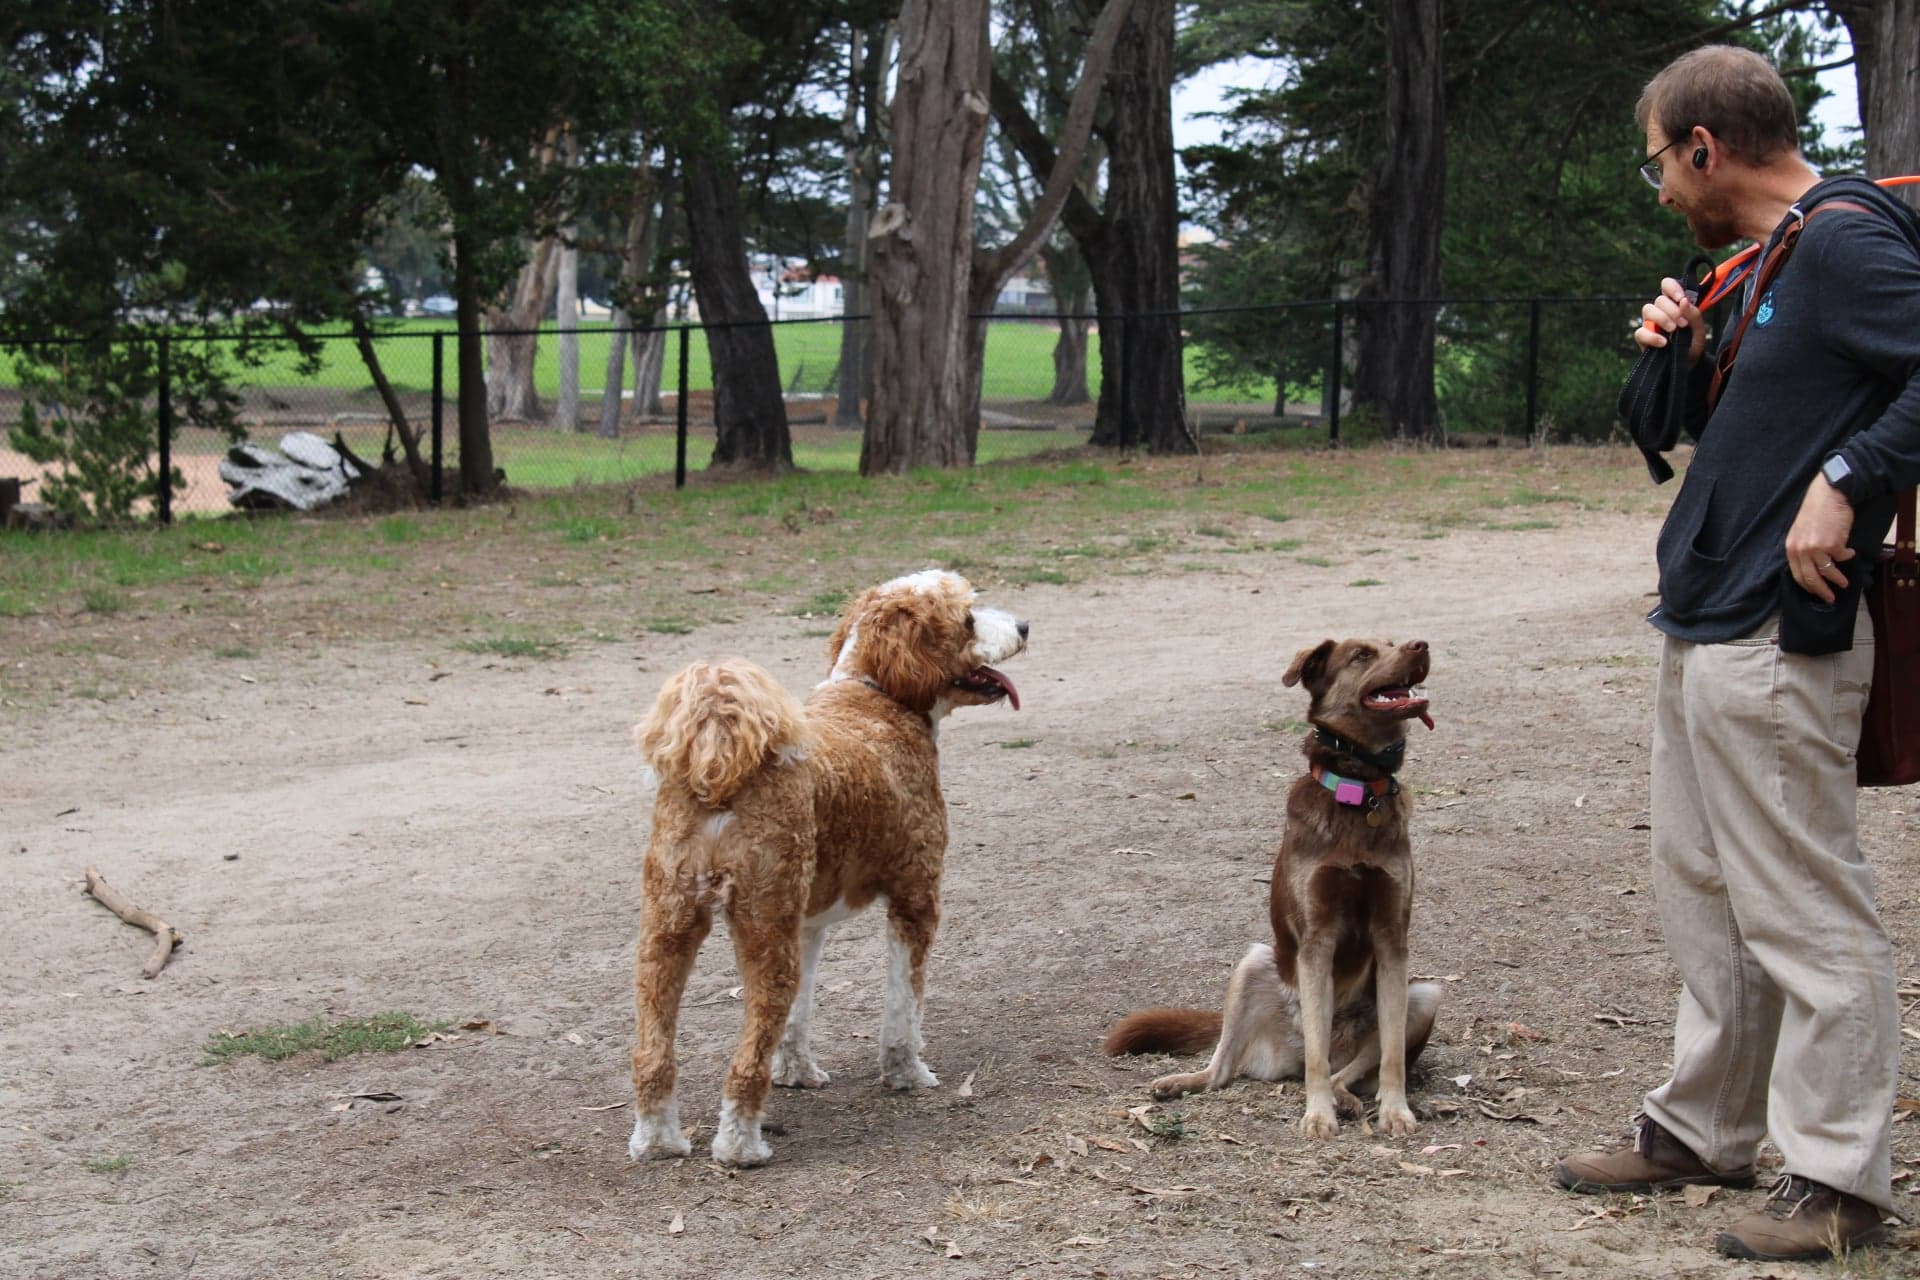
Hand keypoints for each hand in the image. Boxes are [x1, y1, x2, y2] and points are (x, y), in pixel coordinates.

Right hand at [1635, 277, 1706, 364]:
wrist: (1688, 365)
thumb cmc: (1693, 344)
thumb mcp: (1699, 329)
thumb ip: (1694, 314)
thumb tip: (1684, 300)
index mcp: (1674, 303)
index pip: (1667, 285)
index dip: (1672, 288)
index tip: (1680, 298)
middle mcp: (1660, 311)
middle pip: (1659, 299)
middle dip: (1672, 310)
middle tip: (1682, 324)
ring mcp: (1650, 324)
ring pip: (1648, 310)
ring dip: (1662, 318)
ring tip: (1673, 330)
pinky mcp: (1643, 338)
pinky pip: (1640, 332)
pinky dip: (1652, 336)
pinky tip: (1663, 343)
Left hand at [1784, 475, 1855, 603]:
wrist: (1829, 494)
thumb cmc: (1816, 510)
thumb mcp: (1801, 531)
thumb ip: (1803, 548)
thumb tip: (1812, 565)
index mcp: (1791, 547)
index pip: (1797, 575)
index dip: (1808, 586)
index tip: (1816, 593)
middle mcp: (1800, 550)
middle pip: (1810, 578)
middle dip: (1821, 591)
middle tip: (1830, 598)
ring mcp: (1816, 548)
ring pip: (1827, 572)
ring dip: (1837, 579)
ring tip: (1844, 583)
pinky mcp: (1832, 544)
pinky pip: (1842, 557)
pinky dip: (1847, 556)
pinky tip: (1849, 552)